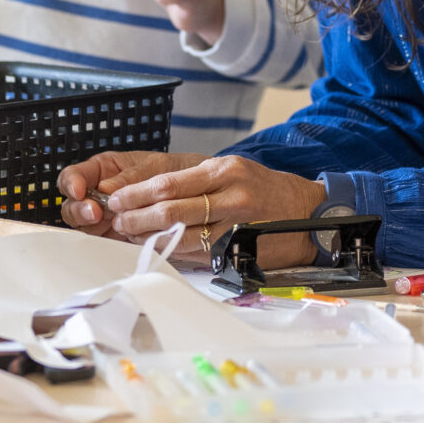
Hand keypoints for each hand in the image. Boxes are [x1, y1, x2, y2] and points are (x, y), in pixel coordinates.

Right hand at [58, 151, 190, 236]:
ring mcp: (106, 217)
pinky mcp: (118, 236)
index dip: (71, 183)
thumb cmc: (178, 170)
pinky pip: (106, 241)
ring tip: (112, 223)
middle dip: (80, 209)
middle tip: (95, 213)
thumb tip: (105, 189)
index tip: (79, 190)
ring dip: (93, 226)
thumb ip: (132, 176)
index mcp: (104, 170)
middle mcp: (100, 195)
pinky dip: (110, 240)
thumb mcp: (157, 166)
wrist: (201, 193)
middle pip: (73, 205)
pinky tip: (123, 237)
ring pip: (85, 226)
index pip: (74, 176)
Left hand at [76, 154, 327, 268]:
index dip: (136, 192)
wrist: (308, 213)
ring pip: (179, 233)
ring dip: (147, 236)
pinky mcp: (238, 248)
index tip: (115, 198)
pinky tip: (157, 248)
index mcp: (224, 170)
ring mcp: (235, 223)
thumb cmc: (264, 191)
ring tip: (129, 235)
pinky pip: (196, 252)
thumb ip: (196, 182)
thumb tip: (148, 195)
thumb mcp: (234, 173)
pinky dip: (171, 250)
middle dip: (135, 216)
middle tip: (116, 220)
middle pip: (169, 207)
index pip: (168, 182)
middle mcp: (230, 193)